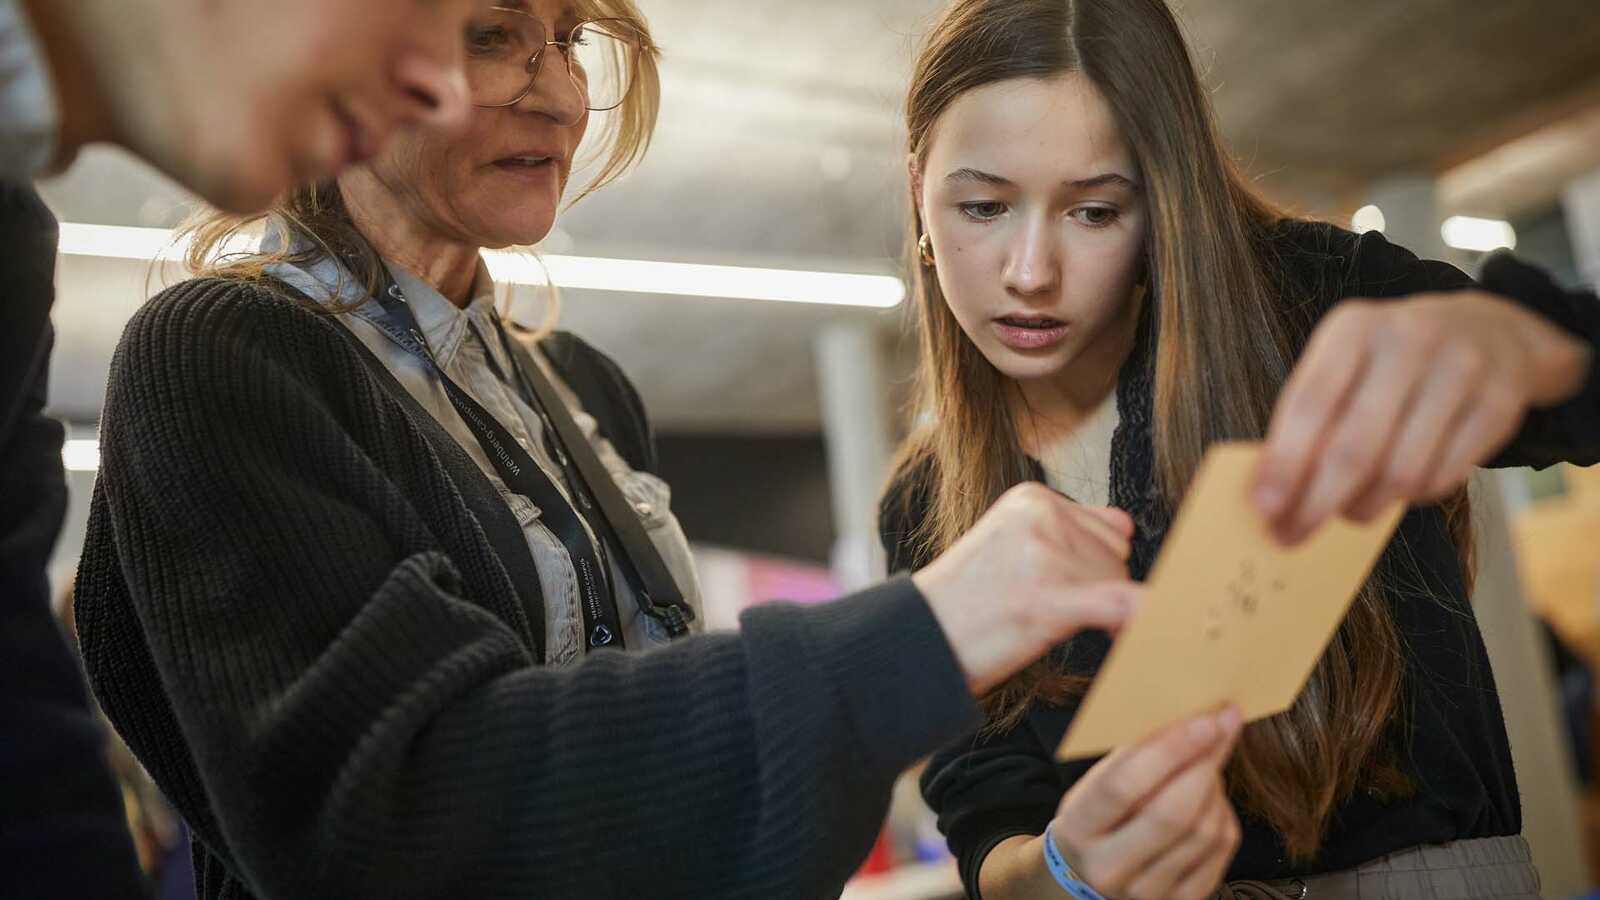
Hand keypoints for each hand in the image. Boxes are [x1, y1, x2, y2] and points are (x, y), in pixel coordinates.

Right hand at [914, 483, 1137, 694]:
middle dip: (1097, 589)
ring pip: (1120, 585)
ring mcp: (1047, 555)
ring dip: (1101, 614)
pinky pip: (1124, 605)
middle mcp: (1042, 517)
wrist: (918, 639)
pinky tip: (1128, 635)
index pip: (1106, 528)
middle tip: (1050, 610)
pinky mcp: (1052, 596)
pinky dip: (1140, 621)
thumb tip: (1126, 528)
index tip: (1073, 591)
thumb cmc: (965, 601)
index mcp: (1031, 499)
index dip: (1096, 568)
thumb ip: (1066, 528)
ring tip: (1046, 624)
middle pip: (1116, 556)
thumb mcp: (1010, 541)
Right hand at [1051, 708, 1243, 899]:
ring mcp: (1148, 893)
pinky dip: (1223, 810)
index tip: (1205, 719)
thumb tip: (1185, 715)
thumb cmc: (1098, 815)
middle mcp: (1110, 870)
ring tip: (1207, 760)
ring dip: (1215, 784)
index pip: (1124, 786)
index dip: (1169, 750)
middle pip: (1172, 814)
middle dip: (1205, 762)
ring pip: (1204, 829)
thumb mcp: (1094, 784)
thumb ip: (1132, 757)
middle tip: (1224, 724)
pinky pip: (1222, 846)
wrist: (1089, 875)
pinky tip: (1210, 794)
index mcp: (1079, 832)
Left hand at [1255, 291, 1590, 543]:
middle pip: (1356, 447)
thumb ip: (1310, 418)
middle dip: (1316, 502)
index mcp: (1354, 327)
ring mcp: (1461, 369)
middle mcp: (1409, 340)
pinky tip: (1400, 490)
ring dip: (1366, 505)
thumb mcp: (1345, 365)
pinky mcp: (1499, 402)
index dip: (1285, 462)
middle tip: (1291, 536)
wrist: (1488, 331)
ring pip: (1402, 470)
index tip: (1263, 508)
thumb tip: (1272, 491)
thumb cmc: (1391, 362)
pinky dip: (1414, 496)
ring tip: (1351, 512)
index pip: (1310, 403)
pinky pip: (1446, 475)